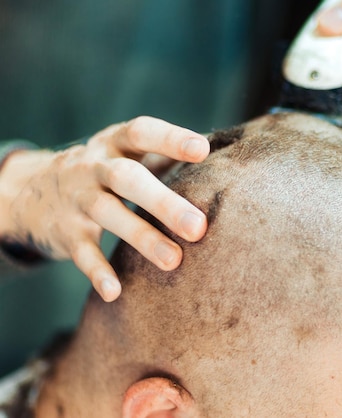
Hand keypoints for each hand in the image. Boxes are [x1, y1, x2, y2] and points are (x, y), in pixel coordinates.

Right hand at [0, 116, 209, 301]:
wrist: (30, 190)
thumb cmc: (105, 170)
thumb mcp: (127, 154)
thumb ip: (167, 154)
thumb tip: (226, 156)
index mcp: (115, 143)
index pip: (142, 133)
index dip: (171, 139)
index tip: (203, 149)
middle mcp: (93, 166)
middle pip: (127, 179)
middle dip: (163, 202)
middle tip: (198, 227)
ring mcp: (77, 199)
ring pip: (108, 214)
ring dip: (142, 238)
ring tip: (174, 261)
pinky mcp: (65, 232)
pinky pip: (81, 253)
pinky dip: (97, 272)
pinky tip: (115, 292)